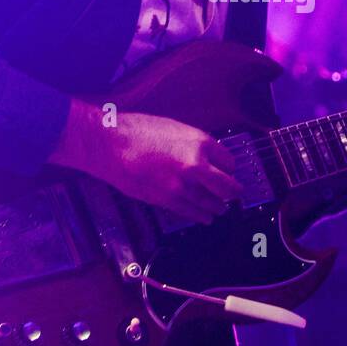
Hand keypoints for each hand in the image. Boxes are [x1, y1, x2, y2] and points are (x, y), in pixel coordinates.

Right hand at [50, 100, 242, 224]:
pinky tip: (205, 217)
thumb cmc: (138, 131)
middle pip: (228, 187)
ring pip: (211, 203)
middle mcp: (196, 166)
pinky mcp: (167, 200)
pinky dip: (201, 216)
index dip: (229, 167)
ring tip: (220, 208)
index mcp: (200, 143)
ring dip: (218, 207)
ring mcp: (182, 186)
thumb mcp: (175, 128)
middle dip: (233, 192)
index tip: (227, 171)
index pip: (229, 161)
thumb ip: (194, 144)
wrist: (111, 145)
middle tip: (234, 194)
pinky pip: (192, 212)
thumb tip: (206, 156)